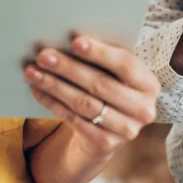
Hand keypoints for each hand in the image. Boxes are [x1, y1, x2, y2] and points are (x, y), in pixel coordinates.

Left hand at [24, 35, 159, 155]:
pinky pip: (74, 120)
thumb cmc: (110, 89)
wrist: (109, 131)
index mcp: (149, 84)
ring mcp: (126, 130)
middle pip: (100, 84)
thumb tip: (68, 38)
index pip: (125, 64)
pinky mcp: (106, 144)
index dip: (99, 53)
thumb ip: (103, 58)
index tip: (74, 41)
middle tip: (43, 55)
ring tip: (33, 71)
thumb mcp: (116, 73)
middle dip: (68, 68)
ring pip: (84, 103)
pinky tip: (38, 90)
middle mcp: (143, 109)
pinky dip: (53, 103)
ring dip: (54, 85)